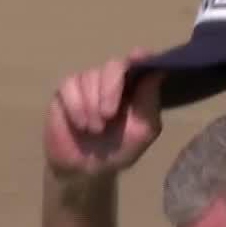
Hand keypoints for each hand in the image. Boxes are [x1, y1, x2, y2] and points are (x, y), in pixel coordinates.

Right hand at [43, 52, 164, 180]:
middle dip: (110, 89)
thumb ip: (149, 102)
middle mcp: (111, 79)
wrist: (85, 169)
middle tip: (108, 116)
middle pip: (113, 65)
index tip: (137, 57)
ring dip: (92, 106)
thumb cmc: (118, 150)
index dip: (140, 56)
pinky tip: (80, 124)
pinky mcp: (66, 90)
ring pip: (89, 77)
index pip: (139, 61)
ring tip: (94, 129)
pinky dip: (76, 106)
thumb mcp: (142, 131)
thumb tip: (159, 71)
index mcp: (134, 86)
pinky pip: (69, 85)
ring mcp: (87, 82)